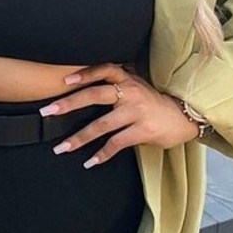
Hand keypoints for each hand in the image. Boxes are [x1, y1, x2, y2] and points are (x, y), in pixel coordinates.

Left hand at [39, 63, 199, 167]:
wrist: (185, 116)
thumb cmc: (154, 103)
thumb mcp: (137, 86)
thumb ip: (116, 85)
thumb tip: (84, 88)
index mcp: (128, 79)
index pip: (104, 70)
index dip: (84, 74)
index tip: (64, 81)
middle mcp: (131, 93)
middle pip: (95, 95)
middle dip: (69, 104)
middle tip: (47, 111)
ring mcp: (137, 112)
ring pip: (101, 125)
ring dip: (78, 138)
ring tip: (61, 147)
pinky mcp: (143, 131)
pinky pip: (116, 143)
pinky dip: (101, 154)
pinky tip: (89, 162)